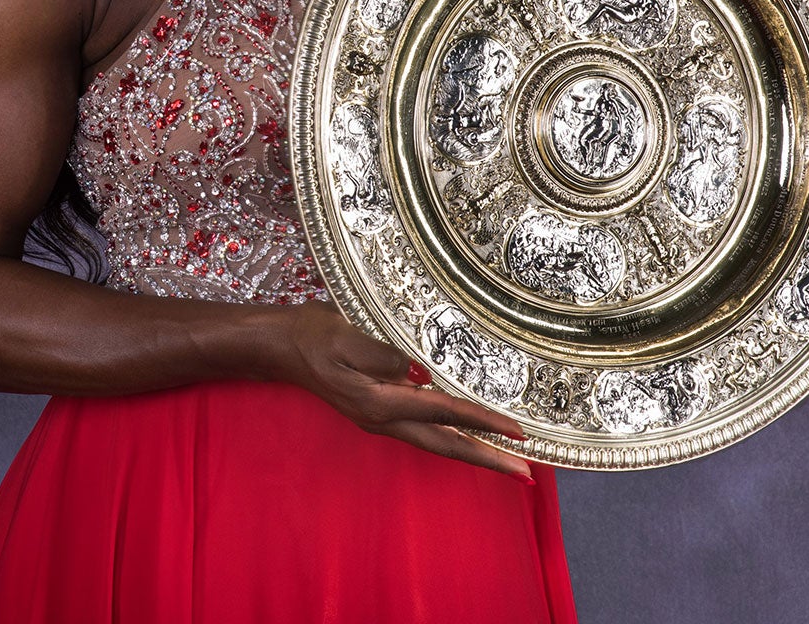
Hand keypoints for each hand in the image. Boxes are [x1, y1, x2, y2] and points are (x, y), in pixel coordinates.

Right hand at [270, 302, 533, 480]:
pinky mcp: (377, 412)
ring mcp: (380, 421)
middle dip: (487, 460)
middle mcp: (384, 420)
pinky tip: (463, 435)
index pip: (443, 413)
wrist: (282, 346)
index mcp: (379, 402)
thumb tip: (419, 372)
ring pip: (437, 442)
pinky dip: (452, 437)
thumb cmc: (313, 334)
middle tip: (526, 474)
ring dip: (473, 452)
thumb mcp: (345, 335)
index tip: (517, 431)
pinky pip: (425, 431)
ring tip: (506, 461)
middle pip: (445, 446)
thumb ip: (382, 354)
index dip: (482, 422)